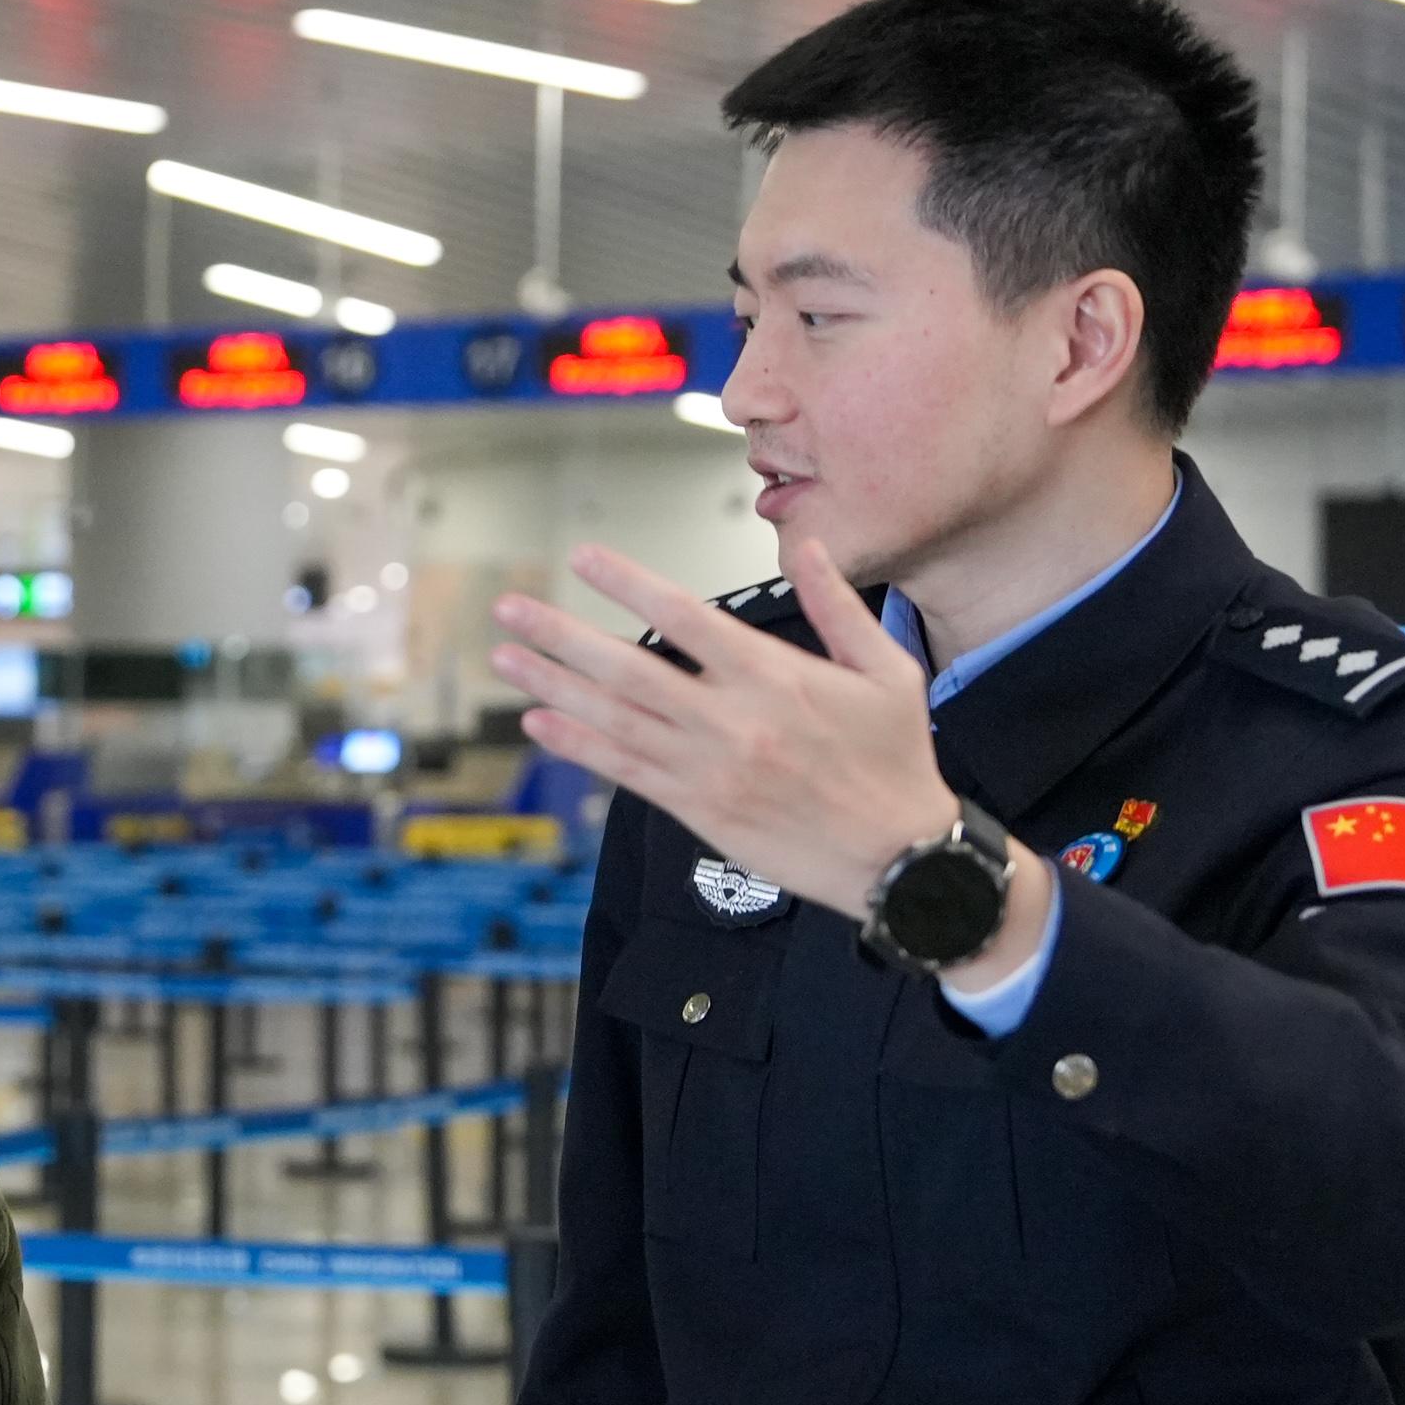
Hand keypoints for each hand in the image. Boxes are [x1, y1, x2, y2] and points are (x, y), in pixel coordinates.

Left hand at [490, 537, 959, 918]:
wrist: (899, 858)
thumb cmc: (896, 760)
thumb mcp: (887, 670)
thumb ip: (838, 606)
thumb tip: (809, 545)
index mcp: (774, 675)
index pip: (684, 617)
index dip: (627, 584)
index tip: (583, 559)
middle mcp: (732, 719)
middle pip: (627, 669)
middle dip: (560, 636)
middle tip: (509, 609)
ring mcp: (710, 767)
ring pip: (615, 720)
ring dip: (552, 687)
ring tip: (505, 659)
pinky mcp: (700, 810)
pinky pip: (626, 772)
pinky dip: (579, 746)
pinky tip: (541, 722)